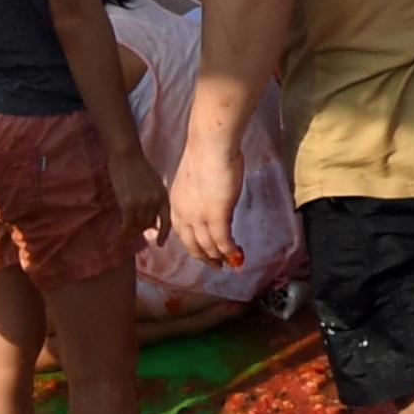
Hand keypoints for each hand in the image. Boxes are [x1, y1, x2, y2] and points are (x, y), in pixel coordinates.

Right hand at [110, 142, 170, 242]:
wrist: (128, 156)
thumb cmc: (139, 168)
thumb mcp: (154, 184)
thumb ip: (155, 202)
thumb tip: (151, 224)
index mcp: (164, 196)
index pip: (168, 220)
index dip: (164, 234)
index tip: (160, 244)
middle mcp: (156, 201)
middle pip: (149, 224)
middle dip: (142, 230)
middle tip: (133, 234)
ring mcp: (143, 203)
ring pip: (138, 225)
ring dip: (132, 231)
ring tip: (126, 235)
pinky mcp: (129, 204)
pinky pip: (127, 224)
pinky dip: (124, 232)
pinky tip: (120, 236)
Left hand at [171, 138, 244, 270]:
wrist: (211, 147)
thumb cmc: (207, 154)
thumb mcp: (195, 180)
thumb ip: (200, 196)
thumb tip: (213, 202)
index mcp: (176, 206)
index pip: (183, 234)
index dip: (195, 246)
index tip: (204, 252)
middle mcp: (183, 216)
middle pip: (193, 245)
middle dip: (206, 258)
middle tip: (217, 265)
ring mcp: (199, 218)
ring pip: (208, 246)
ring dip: (220, 257)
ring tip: (230, 263)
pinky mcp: (216, 217)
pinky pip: (223, 241)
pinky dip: (230, 251)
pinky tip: (237, 255)